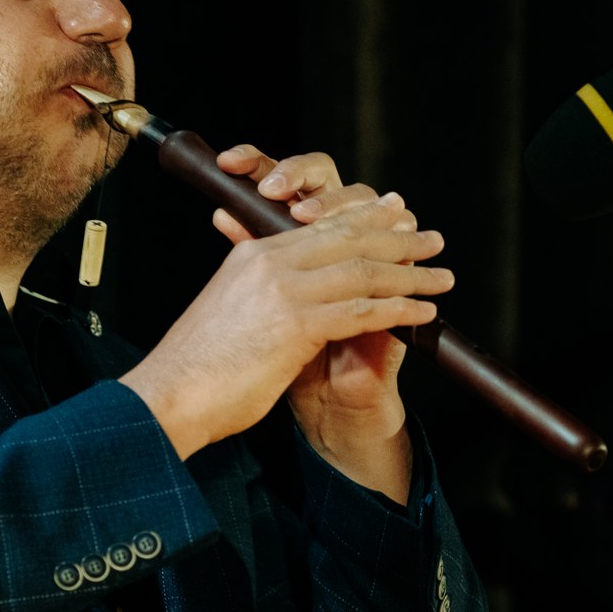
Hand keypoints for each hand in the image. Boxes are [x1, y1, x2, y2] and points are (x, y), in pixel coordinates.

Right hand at [119, 146, 452, 499]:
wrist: (170, 397)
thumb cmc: (198, 368)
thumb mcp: (230, 312)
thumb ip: (260, 293)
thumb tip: (290, 296)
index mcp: (253, 254)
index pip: (320, 226)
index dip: (365, 218)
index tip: (396, 214)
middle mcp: (269, 261)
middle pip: (349, 238)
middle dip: (398, 237)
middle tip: (433, 238)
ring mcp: (283, 290)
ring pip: (363, 270)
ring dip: (411, 274)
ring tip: (442, 277)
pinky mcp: (295, 324)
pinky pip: (362, 309)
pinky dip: (399, 310)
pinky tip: (422, 314)